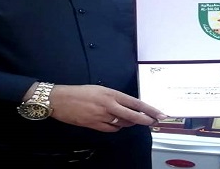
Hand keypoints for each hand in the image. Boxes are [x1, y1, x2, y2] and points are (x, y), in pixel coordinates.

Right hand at [47, 84, 166, 132]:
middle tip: (155, 122)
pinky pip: (111, 129)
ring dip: (129, 123)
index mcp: (111, 93)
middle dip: (146, 120)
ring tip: (130, 119)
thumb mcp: (99, 89)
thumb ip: (114, 97)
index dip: (150, 109)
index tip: (160, 114)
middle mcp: (109, 105)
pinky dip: (116, 127)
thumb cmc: (79, 92)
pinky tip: (115, 123)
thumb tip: (127, 106)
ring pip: (123, 124)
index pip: (135, 103)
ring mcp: (102, 117)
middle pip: (133, 116)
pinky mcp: (94, 125)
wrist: (60, 99)